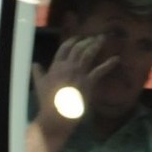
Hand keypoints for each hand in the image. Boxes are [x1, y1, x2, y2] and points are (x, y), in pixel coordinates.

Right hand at [33, 32, 118, 147]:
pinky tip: (117, 59)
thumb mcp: (39, 85)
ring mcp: (79, 73)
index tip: (78, 38)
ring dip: (96, 45)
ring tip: (103, 39)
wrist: (57, 114)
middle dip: (87, 41)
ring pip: (88, 54)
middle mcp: (68, 66)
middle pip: (78, 48)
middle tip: (94, 37)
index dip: (72, 41)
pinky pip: (100, 70)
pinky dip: (109, 64)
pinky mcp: (88, 82)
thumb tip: (34, 64)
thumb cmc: (47, 101)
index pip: (64, 48)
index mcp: (56, 65)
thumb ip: (38, 73)